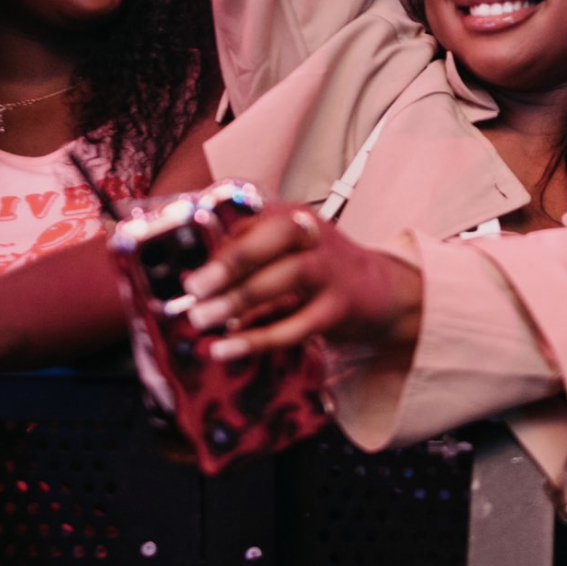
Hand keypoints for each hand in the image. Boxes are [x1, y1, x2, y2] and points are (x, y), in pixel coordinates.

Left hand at [182, 207, 422, 359]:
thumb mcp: (285, 252)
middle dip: (232, 261)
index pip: (253, 220)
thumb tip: (192, 280)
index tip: (185, 267)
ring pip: (287, 277)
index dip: (219, 243)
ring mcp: (332, 270)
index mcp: (294, 217)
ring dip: (241, 298)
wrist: (381, 292)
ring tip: (202, 319)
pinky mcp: (340, 308)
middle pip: (275, 238)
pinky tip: (228, 349)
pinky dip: (259, 338)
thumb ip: (246, 258)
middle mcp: (315, 235)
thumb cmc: (319, 270)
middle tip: (193, 287)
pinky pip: (298, 325)